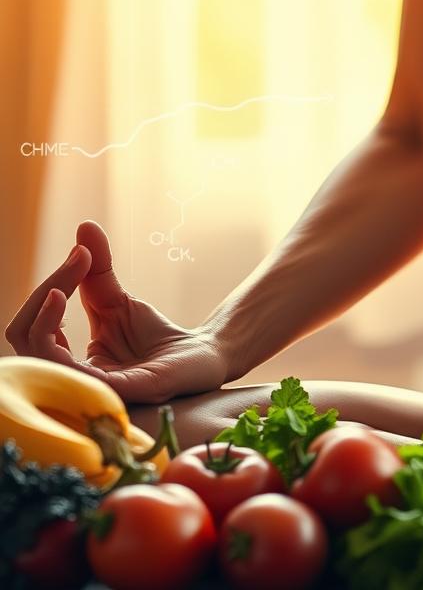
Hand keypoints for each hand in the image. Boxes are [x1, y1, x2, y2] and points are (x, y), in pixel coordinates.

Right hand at [5, 221, 230, 403]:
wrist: (203, 351)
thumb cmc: (157, 334)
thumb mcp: (118, 300)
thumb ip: (97, 270)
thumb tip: (85, 225)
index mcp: (68, 360)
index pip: (30, 328)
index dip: (45, 291)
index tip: (79, 256)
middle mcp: (74, 377)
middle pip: (24, 342)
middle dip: (38, 302)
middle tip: (71, 270)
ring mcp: (97, 388)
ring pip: (41, 362)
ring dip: (43, 322)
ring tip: (59, 293)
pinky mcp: (126, 392)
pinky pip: (82, 379)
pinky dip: (67, 350)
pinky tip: (71, 319)